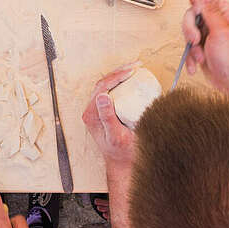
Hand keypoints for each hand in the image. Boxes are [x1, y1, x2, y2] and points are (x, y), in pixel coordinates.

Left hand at [82, 65, 138, 183]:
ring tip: (136, 68)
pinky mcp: (105, 110)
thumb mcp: (115, 135)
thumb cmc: (121, 152)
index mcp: (91, 114)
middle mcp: (91, 110)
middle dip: (120, 71)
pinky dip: (122, 82)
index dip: (117, 75)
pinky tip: (134, 79)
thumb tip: (102, 96)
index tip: (133, 70)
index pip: (102, 86)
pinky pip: (112, 91)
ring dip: (121, 74)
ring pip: (107, 85)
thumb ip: (107, 117)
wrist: (123, 162)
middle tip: (137, 66)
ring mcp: (98, 109)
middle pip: (104, 82)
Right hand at [182, 0, 228, 92]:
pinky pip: (187, 45)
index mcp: (224, 12)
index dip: (196, 3)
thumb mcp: (220, 31)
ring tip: (201, 55)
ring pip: (187, 30)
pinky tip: (197, 62)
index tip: (195, 14)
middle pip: (191, 13)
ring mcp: (207, 32)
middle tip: (196, 40)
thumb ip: (211, 11)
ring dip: (191, 47)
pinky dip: (190, 56)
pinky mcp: (200, 44)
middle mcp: (215, 20)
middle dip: (190, 30)